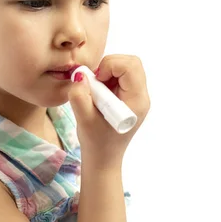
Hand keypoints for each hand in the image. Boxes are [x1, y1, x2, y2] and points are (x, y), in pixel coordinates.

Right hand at [68, 54, 149, 168]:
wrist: (103, 159)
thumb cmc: (96, 143)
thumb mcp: (84, 120)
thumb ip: (79, 96)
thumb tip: (80, 75)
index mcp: (136, 101)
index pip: (130, 66)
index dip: (110, 66)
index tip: (96, 81)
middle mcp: (141, 96)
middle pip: (131, 62)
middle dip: (109, 65)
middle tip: (95, 83)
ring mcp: (136, 96)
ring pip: (126, 66)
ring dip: (107, 71)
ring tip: (96, 91)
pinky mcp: (128, 96)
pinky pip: (120, 75)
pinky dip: (107, 77)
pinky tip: (99, 94)